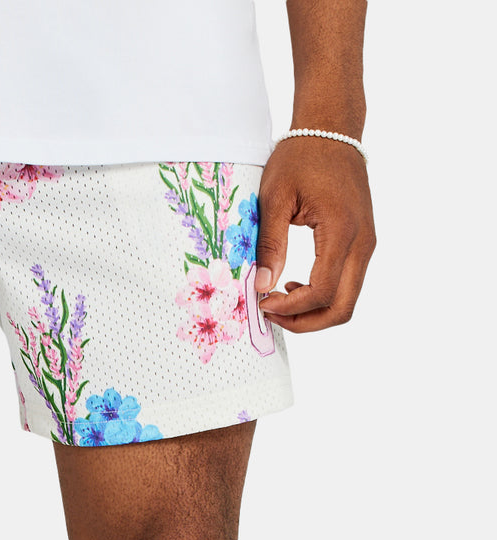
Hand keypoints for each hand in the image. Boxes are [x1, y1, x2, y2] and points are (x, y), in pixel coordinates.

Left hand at [254, 136, 375, 331]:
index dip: (290, 309)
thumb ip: (270, 244)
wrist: (333, 129)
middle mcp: (362, 242)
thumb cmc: (302, 156)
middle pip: (342, 308)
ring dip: (313, 311)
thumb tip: (261, 286)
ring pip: (346, 300)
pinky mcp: (363, 243)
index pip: (321, 292)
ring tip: (279, 298)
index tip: (262, 303)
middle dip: (305, 322)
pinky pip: (347, 284)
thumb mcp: (275, 197)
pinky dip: (322, 296)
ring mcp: (366, 244)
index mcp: (341, 231)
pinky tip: (295, 284)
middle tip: (272, 314)